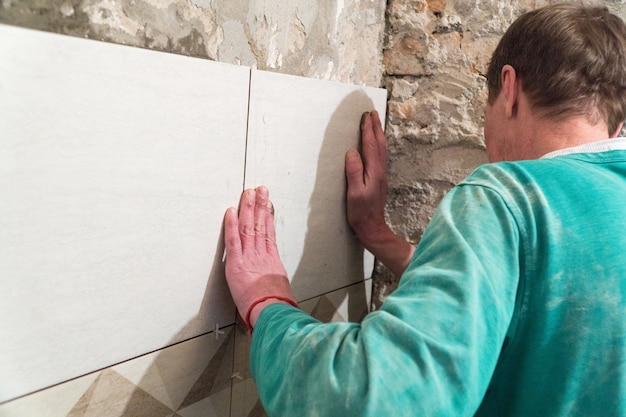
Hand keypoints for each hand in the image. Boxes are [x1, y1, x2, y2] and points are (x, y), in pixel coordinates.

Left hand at [224, 186, 296, 330]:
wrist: (273, 312)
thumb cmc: (278, 307)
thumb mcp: (282, 292)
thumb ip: (276, 285)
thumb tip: (277, 288)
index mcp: (273, 262)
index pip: (269, 234)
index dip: (268, 217)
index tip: (267, 205)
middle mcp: (262, 256)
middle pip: (261, 225)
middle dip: (260, 205)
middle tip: (259, 190)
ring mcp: (249, 258)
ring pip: (249, 228)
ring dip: (248, 208)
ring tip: (248, 193)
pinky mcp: (236, 264)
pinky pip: (233, 241)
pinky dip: (231, 225)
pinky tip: (230, 211)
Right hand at [345, 110, 389, 246]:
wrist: (373, 228)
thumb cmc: (361, 212)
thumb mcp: (354, 193)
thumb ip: (354, 171)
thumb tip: (352, 151)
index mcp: (374, 171)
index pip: (371, 145)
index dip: (368, 129)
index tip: (366, 116)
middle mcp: (380, 170)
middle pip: (379, 144)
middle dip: (376, 127)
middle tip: (373, 112)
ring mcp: (381, 175)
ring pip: (382, 149)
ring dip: (379, 134)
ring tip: (375, 123)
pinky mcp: (379, 179)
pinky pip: (380, 156)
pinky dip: (378, 145)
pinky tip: (376, 144)